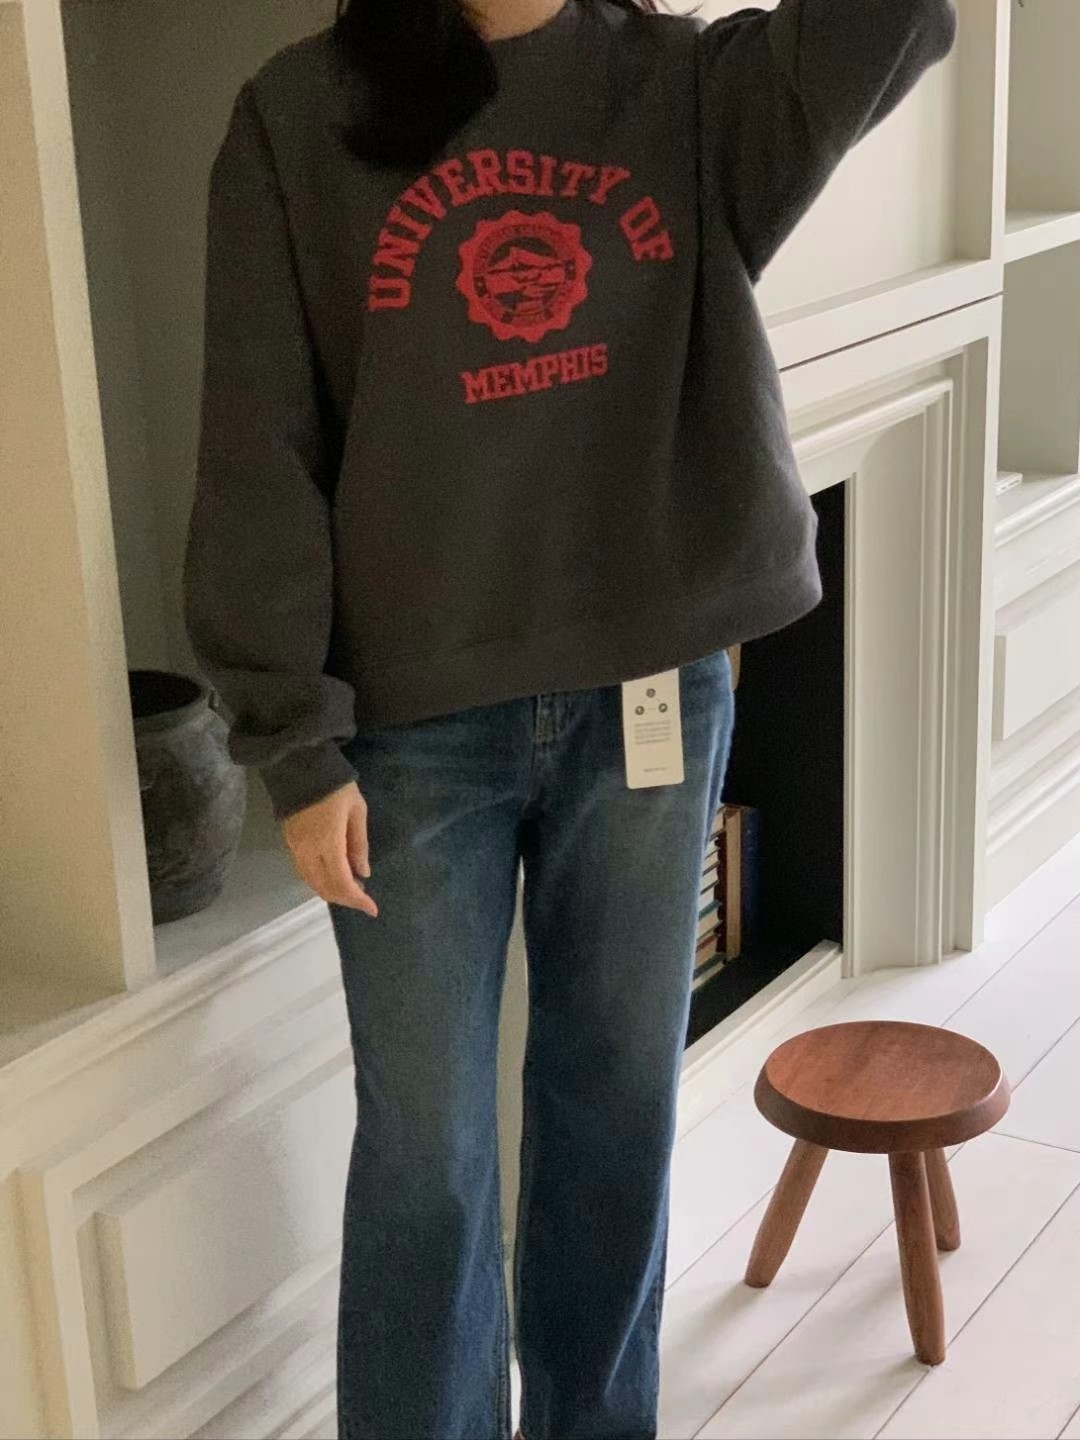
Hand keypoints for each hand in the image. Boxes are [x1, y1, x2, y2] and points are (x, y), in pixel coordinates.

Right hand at [281, 781, 378, 915]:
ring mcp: (294, 848)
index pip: (342, 882)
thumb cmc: (336, 786)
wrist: (300, 766)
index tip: (372, 909)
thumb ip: (359, 844)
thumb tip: (363, 873)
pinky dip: (318, 881)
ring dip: (331, 891)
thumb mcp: (357, 811)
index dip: (357, 900)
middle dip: (345, 898)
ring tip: (351, 888)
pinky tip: (332, 876)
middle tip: (363, 898)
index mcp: (328, 843)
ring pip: (311, 882)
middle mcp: (308, 851)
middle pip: (325, 887)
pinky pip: (303, 872)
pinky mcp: (288, 843)